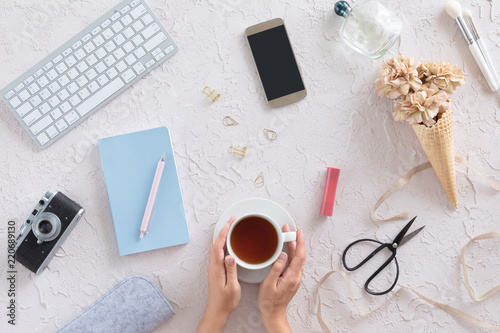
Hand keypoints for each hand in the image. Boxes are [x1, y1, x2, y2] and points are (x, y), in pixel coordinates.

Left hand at [196, 216, 240, 332]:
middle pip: (215, 243)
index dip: (224, 232)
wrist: (217, 311)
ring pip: (215, 247)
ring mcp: (213, 268)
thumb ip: (231, 270)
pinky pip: (217, 252)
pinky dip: (221, 243)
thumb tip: (230, 255)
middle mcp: (213, 266)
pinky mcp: (215, 270)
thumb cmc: (226, 301)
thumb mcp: (232, 286)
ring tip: (229, 227)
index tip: (229, 222)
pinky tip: (226, 243)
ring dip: (221, 236)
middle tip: (231, 220)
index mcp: (217, 268)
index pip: (219, 245)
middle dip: (222, 230)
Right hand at [258, 225, 305, 332]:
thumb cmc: (269, 301)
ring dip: (295, 246)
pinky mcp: (292, 279)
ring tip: (289, 236)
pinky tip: (287, 250)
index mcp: (292, 276)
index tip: (297, 232)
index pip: (299, 255)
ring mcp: (295, 278)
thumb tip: (281, 255)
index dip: (299, 242)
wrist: (273, 313)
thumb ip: (276, 268)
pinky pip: (295, 263)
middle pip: (300, 255)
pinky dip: (293, 253)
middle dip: (296, 240)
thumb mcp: (269, 283)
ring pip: (298, 259)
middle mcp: (296, 277)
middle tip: (290, 230)